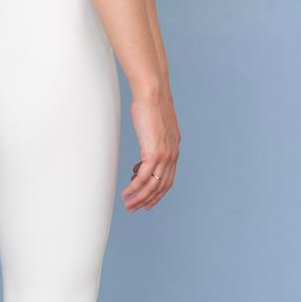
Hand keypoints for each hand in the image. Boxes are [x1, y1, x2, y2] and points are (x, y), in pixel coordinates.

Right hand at [122, 81, 179, 210]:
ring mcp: (164, 156)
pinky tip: (127, 193)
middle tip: (135, 208)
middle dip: (148, 200)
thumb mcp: (154, 127)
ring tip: (128, 204)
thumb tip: (145, 151)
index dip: (157, 193)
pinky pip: (143, 178)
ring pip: (152, 186)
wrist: (153, 93)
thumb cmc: (151, 104)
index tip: (146, 199)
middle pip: (161, 187)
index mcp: (173, 149)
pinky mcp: (153, 153)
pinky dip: (134, 188)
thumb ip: (153, 140)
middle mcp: (172, 155)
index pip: (167, 179)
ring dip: (139, 198)